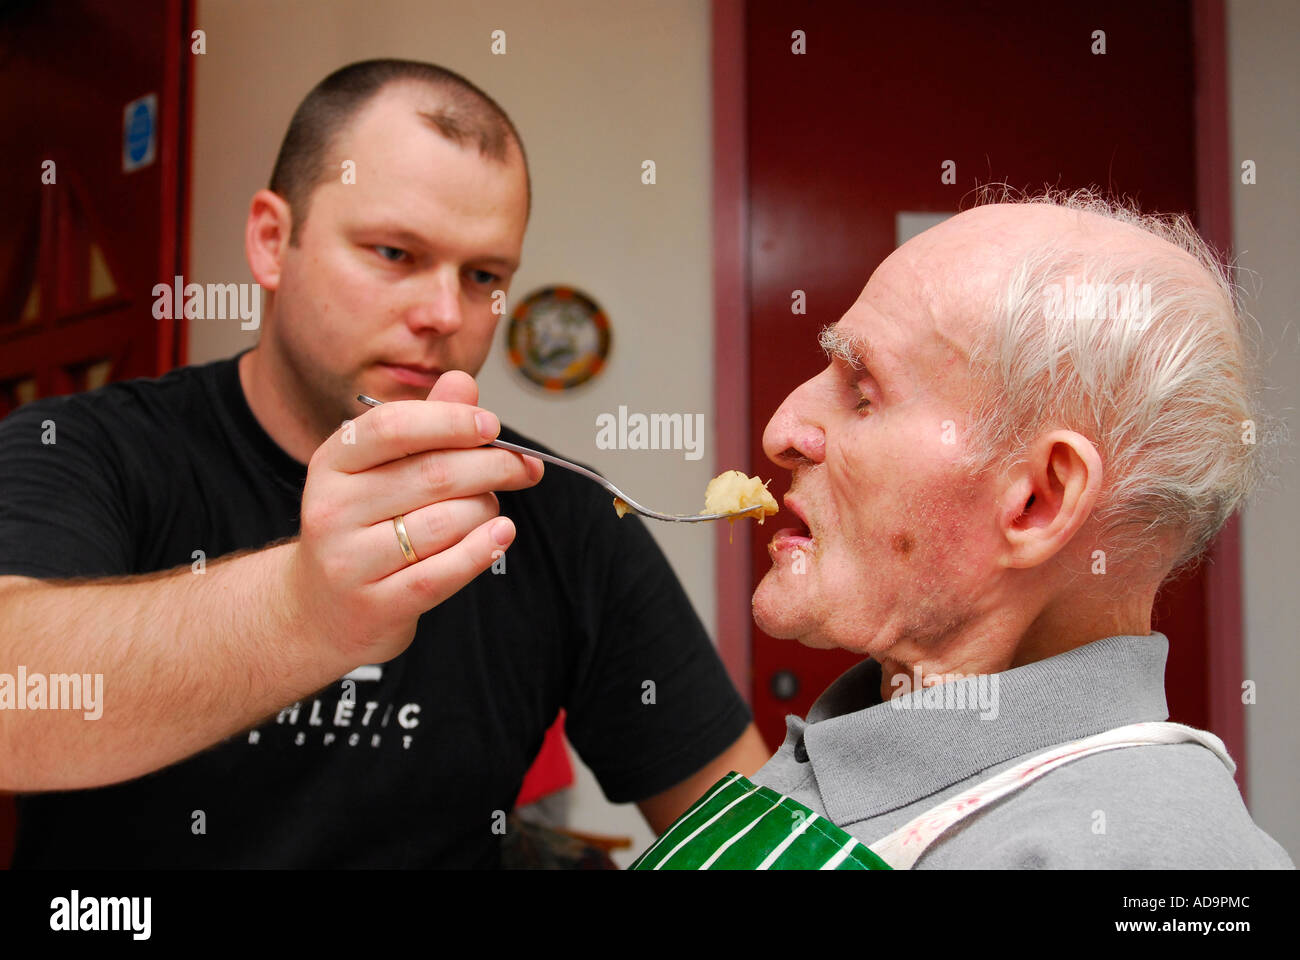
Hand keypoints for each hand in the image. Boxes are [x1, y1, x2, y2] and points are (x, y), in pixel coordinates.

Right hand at [288, 371, 542, 664]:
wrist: (322, 610)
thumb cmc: (364, 528)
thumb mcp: (382, 470)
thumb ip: (425, 426)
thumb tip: (462, 382)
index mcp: (333, 463)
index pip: (393, 427)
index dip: (451, 421)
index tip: (492, 425)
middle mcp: (332, 509)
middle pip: (433, 475)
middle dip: (493, 465)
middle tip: (524, 467)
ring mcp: (349, 561)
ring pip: (446, 522)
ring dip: (486, 511)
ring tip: (491, 510)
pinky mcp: (375, 605)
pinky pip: (445, 570)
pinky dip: (483, 549)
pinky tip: (501, 535)